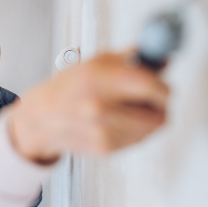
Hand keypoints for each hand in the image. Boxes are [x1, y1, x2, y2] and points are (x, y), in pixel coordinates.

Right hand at [10, 50, 168, 160]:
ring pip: (152, 129)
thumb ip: (132, 58)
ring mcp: (103, 132)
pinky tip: (117, 120)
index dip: (163, 87)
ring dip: (148, 118)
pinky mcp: (105, 148)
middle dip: (159, 105)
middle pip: (157, 114)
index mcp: (97, 80)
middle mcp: (100, 108)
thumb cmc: (69, 88)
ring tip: (129, 108)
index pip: (148, 86)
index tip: (164, 85)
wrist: (44, 117)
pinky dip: (135, 130)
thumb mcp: (97, 62)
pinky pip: (139, 140)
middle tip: (151, 97)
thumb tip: (163, 59)